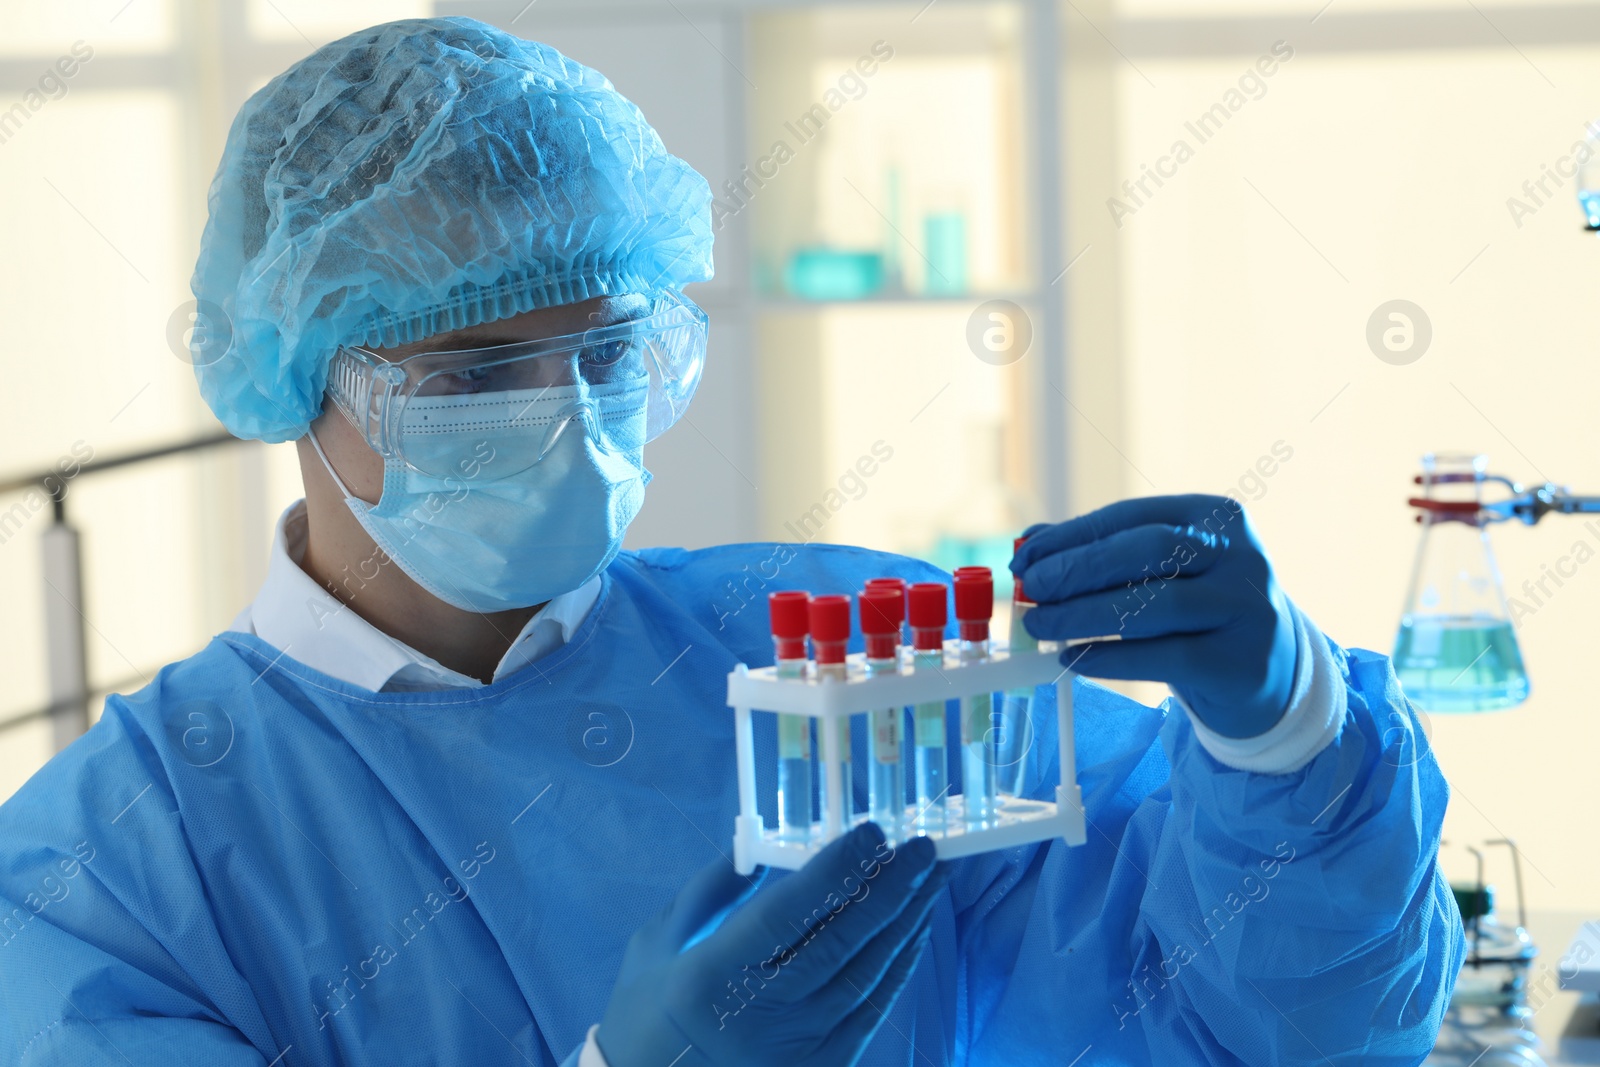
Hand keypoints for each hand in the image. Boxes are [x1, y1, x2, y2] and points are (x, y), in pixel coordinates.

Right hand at [596, 823, 948, 1066]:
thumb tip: (761, 847)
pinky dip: (897, 968)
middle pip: (840, 942)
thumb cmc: (646, 1014)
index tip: (874, 831)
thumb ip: (710, 892)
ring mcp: (795, 1050)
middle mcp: (759, 1016)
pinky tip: (913, 932)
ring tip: (930, 879)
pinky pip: (871, 1011)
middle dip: (890, 889)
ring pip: (866, 975)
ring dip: (905, 923)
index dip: (837, 870)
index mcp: (711, 976)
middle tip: (924, 847)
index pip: (788, 912)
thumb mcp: (656, 943)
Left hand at [1011, 494, 1298, 738]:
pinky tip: (1075, 659)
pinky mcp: (1242, 662)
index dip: (1072, 536)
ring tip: (1041, 626)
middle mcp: (1240, 555)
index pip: (1131, 517)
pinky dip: (1112, 658)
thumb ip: (1100, 553)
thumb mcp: (1160, 573)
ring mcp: (1248, 608)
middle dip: (1078, 569)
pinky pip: (1165, 658)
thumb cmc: (1198, 611)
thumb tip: (1028, 546)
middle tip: (1030, 590)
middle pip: (1147, 551)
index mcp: (1215, 516)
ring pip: (1156, 605)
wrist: (1271, 672)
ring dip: (1085, 615)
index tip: (1025, 558)